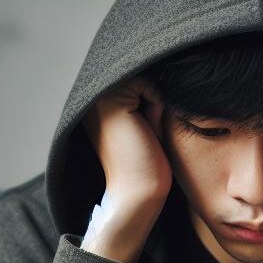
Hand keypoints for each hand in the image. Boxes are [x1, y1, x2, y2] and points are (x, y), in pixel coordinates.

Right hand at [80, 76, 172, 262]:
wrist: (137, 192)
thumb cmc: (147, 164)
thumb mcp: (146, 121)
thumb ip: (146, 96)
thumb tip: (167, 70)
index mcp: (99, 102)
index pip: (139, 81)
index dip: (152, 102)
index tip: (145, 132)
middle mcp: (95, 96)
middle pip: (144, 78)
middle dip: (154, 101)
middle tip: (147, 133)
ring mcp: (101, 96)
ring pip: (147, 80)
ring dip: (156, 105)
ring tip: (147, 132)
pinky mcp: (113, 99)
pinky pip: (150, 84)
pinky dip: (157, 105)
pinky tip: (148, 130)